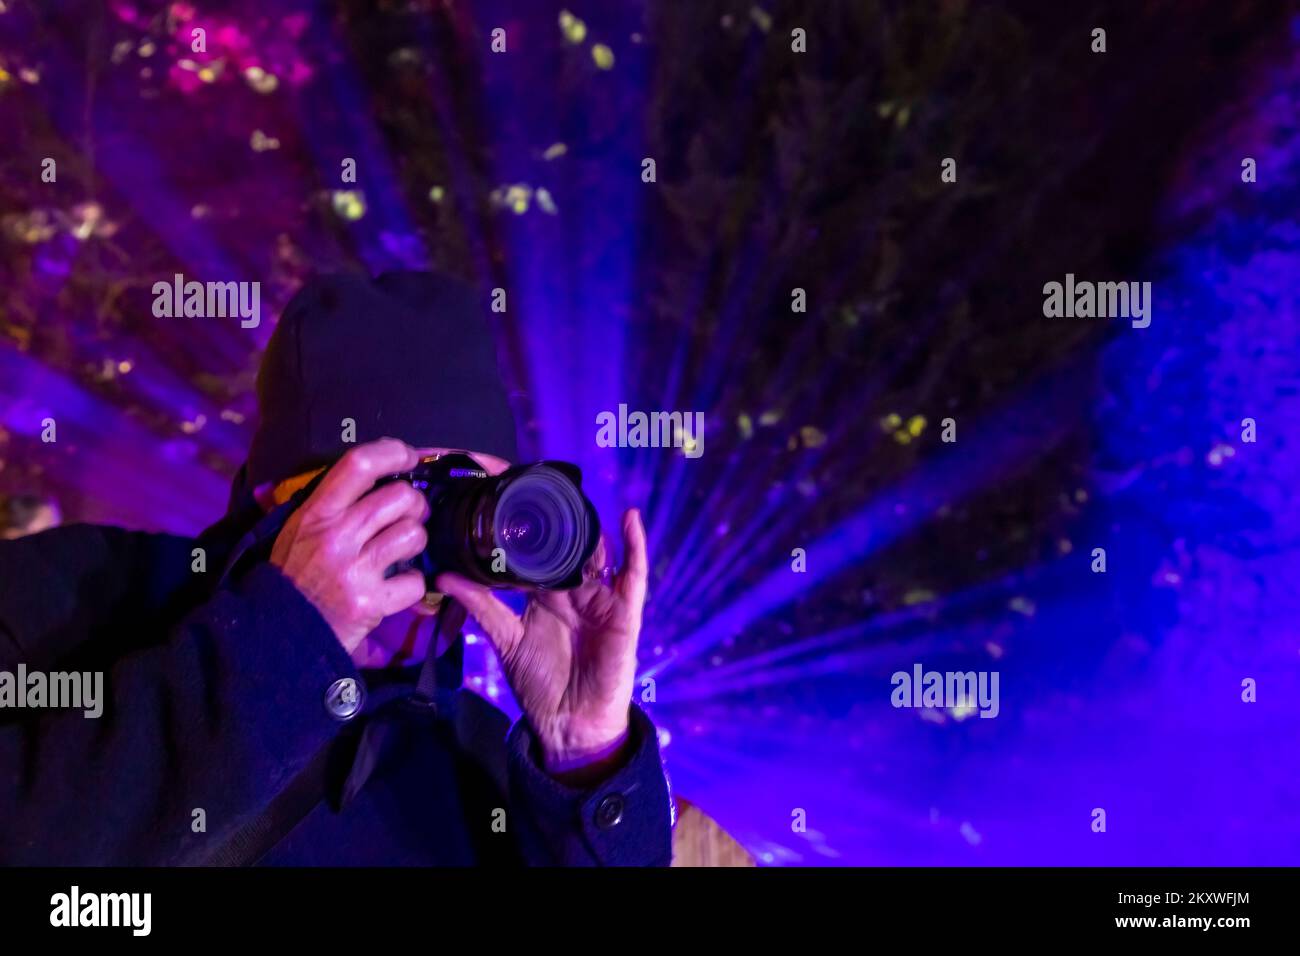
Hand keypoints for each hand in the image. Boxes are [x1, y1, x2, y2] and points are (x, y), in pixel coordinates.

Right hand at [271, 439, 430, 655]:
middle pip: (400, 497)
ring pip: (414, 534)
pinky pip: (415, 581)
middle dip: (414, 504)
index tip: (408, 457)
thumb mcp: (297, 529)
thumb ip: (330, 500)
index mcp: (316, 513)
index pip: (358, 464)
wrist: (279, 634)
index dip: (393, 453)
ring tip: (400, 550)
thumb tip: (374, 468)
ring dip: (414, 542)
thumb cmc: (294, 575)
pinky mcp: (370, 602)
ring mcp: (354, 570)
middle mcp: (336, 537)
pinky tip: (395, 586)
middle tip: (407, 516)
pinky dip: (412, 586)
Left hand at [436, 508, 648, 781]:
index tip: (514, 498)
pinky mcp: (624, 611)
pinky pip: (634, 574)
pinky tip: (630, 518)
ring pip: (602, 553)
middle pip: (573, 546)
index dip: (533, 528)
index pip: (541, 553)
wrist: (568, 723)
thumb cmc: (539, 685)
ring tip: (585, 495)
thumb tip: (445, 576)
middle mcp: (575, 592)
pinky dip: (635, 545)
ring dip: (596, 526)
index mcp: (547, 596)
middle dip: (565, 520)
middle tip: (547, 487)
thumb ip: (481, 606)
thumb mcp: (505, 639)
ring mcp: (602, 598)